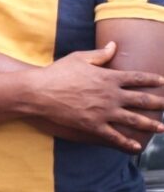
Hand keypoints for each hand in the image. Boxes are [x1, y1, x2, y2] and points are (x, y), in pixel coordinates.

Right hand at [30, 42, 163, 152]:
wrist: (40, 91)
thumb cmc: (58, 72)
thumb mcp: (79, 58)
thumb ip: (100, 54)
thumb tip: (114, 45)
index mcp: (108, 77)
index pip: (137, 78)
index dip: (152, 80)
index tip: (162, 81)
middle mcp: (111, 95)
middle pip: (142, 100)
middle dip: (158, 103)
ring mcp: (104, 112)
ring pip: (134, 120)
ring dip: (150, 124)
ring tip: (161, 127)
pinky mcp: (94, 125)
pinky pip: (115, 136)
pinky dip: (127, 142)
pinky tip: (136, 146)